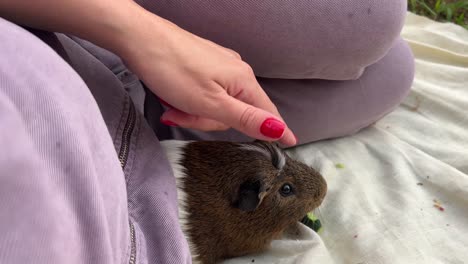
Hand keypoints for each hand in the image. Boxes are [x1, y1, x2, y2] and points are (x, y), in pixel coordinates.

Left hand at [0, 0, 295, 145]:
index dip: (277, 130)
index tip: (292, 142)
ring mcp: (220, 66)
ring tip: (173, 106)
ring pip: (217, 105)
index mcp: (243, 81)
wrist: (141, 39)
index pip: (267, 113)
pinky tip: (174, 99)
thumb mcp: (211, 103)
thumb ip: (246, 118)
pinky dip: (190, 102)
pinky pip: (205, 94)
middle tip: (185, 117)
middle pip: (236, 113)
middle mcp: (236, 71)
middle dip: (209, 121)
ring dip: (195, 112)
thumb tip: (278, 130)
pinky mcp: (204, 65)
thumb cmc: (173, 70)